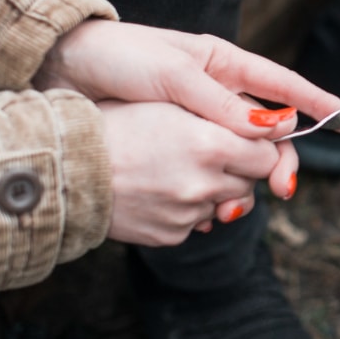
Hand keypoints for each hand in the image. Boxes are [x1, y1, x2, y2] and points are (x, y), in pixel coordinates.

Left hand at [35, 20, 339, 219]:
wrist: (58, 67)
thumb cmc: (117, 59)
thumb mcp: (173, 78)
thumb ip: (222, 105)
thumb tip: (274, 128)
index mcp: (223, 65)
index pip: (284, 86)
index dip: (320, 103)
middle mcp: (216, 93)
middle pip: (266, 131)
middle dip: (280, 160)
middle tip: (283, 188)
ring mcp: (196, 119)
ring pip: (239, 155)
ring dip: (246, 180)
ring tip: (239, 204)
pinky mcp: (172, 143)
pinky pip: (207, 168)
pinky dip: (214, 189)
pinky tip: (212, 207)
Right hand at [100, 101, 285, 246]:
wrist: (65, 167)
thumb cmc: (117, 122)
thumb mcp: (172, 104)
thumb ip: (226, 114)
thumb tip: (274, 125)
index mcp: (210, 144)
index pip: (268, 155)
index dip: (262, 147)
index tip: (253, 142)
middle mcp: (204, 183)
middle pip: (250, 183)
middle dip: (239, 169)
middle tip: (210, 153)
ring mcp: (188, 214)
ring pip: (225, 204)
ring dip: (214, 190)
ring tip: (180, 169)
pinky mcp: (171, 235)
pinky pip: (196, 223)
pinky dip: (187, 210)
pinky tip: (160, 189)